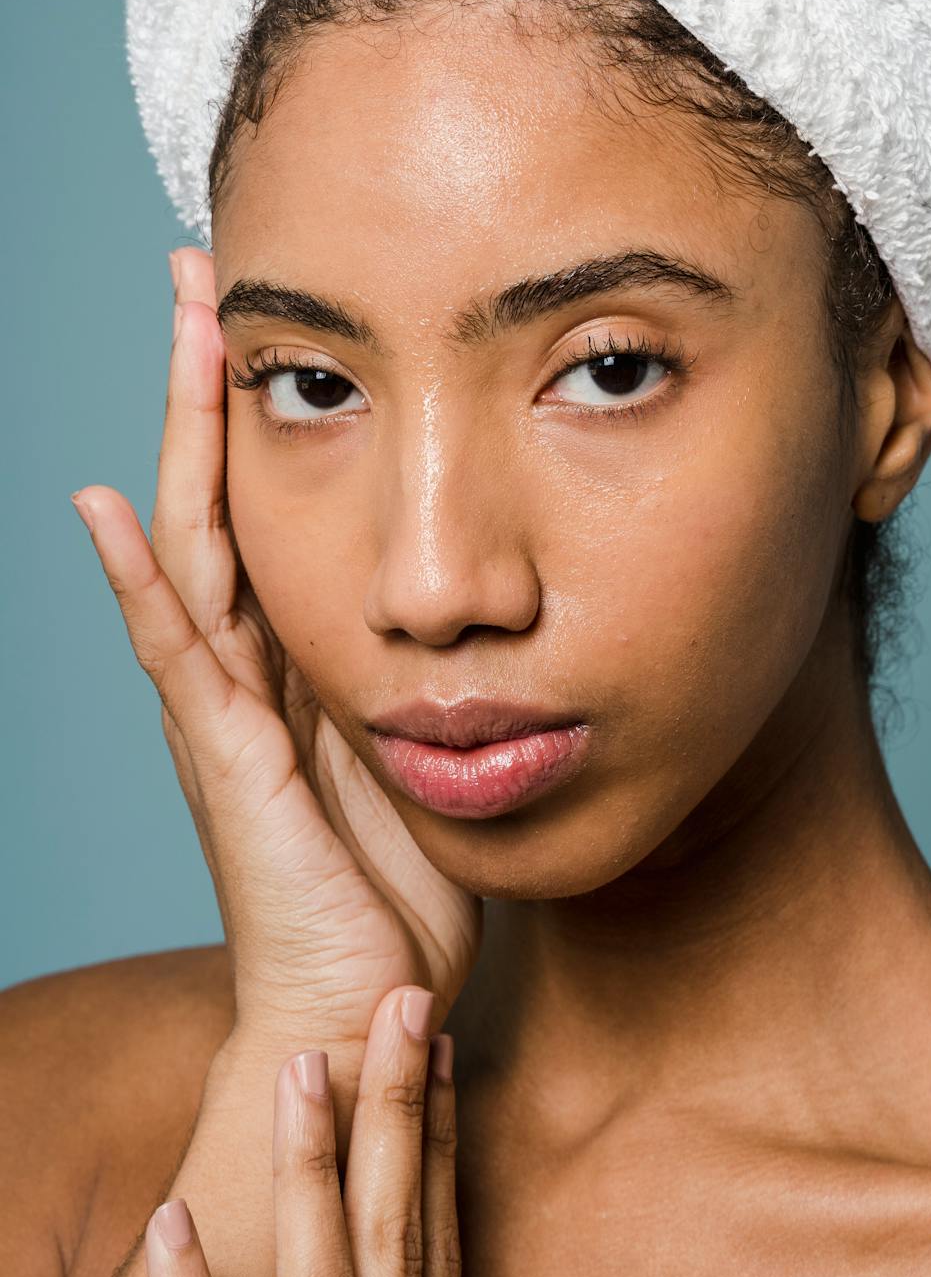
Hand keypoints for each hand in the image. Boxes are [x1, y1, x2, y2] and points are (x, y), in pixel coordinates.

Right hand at [71, 246, 480, 1063]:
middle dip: (209, 384)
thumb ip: (431, 668)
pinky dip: (135, 581)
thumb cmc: (400, 883)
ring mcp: (223, 709)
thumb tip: (481, 593)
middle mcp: (245, 667)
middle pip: (216, 495)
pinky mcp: (226, 762)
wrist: (366, 1004)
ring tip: (181, 330)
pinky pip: (177, 655)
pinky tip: (102, 508)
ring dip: (184, 434)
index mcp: (295, 655)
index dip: (256, 409)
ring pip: (193, 543)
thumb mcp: (429, 741)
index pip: (264, 504)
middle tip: (200, 273)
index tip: (264, 310)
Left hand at [141, 982, 463, 1276]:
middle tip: (402, 1000)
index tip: (441, 1034)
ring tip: (298, 1066)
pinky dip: (190, 1276)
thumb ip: (398, 1263)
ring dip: (309, 1161)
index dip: (440, 1120)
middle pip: (392, 1211)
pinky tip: (169, 1214)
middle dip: (396, 1105)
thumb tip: (396, 1183)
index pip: (434, 1208)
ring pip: (317, 1258)